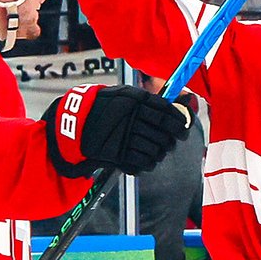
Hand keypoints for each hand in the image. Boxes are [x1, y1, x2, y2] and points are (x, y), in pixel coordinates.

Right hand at [44, 84, 189, 177]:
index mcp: (135, 100)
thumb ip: (148, 102)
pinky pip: (145, 162)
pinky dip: (149, 163)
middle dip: (171, 140)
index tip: (183, 128)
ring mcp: (126, 136)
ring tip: (156, 151)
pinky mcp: (119, 154)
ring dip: (160, 152)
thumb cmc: (104, 108)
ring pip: (157, 149)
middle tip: (171, 142)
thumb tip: (176, 109)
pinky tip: (147, 160)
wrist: (77, 124)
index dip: (179, 122)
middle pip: (165, 133)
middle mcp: (133, 117)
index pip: (166, 111)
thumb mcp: (125, 96)